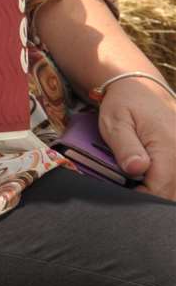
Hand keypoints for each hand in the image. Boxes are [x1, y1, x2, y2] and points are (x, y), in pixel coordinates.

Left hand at [98, 76, 175, 198]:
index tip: (122, 194)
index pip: (160, 189)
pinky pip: (175, 178)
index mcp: (169, 147)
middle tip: (127, 187)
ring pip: (175, 187)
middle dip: (148, 196)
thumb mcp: (115, 122)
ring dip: (156, 188)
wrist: (140, 87)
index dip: (140, 198)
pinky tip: (147, 176)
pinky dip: (163, 181)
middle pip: (171, 193)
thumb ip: (125, 147)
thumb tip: (136, 169)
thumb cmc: (123, 104)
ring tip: (136, 181)